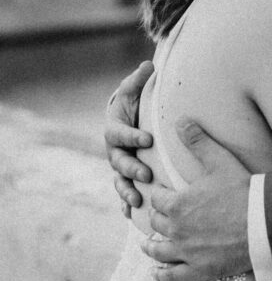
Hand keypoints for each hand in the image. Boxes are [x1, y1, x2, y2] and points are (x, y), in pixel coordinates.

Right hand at [104, 62, 154, 213]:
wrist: (130, 120)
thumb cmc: (133, 104)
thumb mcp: (133, 91)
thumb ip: (138, 80)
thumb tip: (148, 65)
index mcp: (114, 129)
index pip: (121, 134)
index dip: (132, 137)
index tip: (148, 139)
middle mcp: (114, 151)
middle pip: (119, 162)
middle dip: (132, 169)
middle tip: (147, 175)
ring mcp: (119, 167)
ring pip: (119, 182)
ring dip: (127, 192)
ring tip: (138, 201)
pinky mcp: (126, 179)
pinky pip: (123, 194)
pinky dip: (126, 204)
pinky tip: (132, 215)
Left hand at [141, 117, 251, 280]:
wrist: (264, 225)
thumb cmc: (242, 191)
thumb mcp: (219, 161)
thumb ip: (198, 141)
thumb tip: (181, 120)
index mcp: (177, 203)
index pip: (157, 199)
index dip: (159, 195)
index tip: (162, 194)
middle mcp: (176, 229)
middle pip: (157, 224)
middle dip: (157, 218)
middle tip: (158, 217)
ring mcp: (186, 252)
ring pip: (159, 251)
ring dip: (151, 247)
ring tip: (147, 246)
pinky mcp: (199, 270)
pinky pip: (173, 277)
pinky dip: (162, 276)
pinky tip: (157, 273)